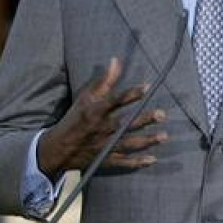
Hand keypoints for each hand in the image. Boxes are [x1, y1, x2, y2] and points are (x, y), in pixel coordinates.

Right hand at [37, 57, 166, 179]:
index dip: (131, 93)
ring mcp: (104, 146)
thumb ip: (104, 81)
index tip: (147, 87)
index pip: (116, 101)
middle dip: (144, 119)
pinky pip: (123, 162)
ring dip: (147, 141)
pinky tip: (152, 159)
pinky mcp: (105, 160)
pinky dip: (137, 162)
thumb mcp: (85, 97)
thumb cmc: (74, 118)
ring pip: (128, 143)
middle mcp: (101, 129)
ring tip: (163, 136)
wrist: (58, 148)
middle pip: (126, 124)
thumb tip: (116, 61)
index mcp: (95, 112)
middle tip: (162, 114)